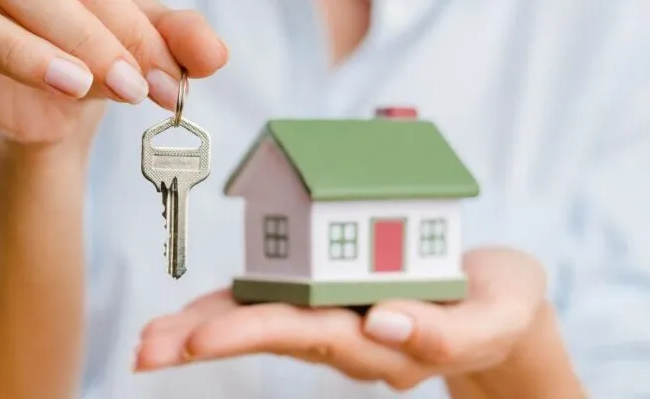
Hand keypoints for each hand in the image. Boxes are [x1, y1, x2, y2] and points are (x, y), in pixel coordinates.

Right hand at [0, 0, 226, 143]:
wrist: (57, 106)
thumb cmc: (98, 59)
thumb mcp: (145, 53)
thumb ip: (180, 46)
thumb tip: (216, 55)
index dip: (134, 32)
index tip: (169, 81)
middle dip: (92, 43)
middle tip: (134, 88)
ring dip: (24, 53)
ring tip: (76, 85)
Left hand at [135, 248, 548, 391]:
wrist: (499, 302)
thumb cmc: (502, 305)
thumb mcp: (498, 316)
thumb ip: (450, 333)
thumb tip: (386, 324)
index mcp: (386, 341)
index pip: (314, 337)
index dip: (255, 334)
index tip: (202, 341)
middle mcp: (352, 337)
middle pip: (272, 337)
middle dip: (208, 341)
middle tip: (147, 350)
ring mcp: (339, 321)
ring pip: (265, 325)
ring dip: (205, 330)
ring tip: (148, 342)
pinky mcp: (333, 299)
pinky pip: (278, 303)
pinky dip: (233, 308)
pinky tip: (193, 316)